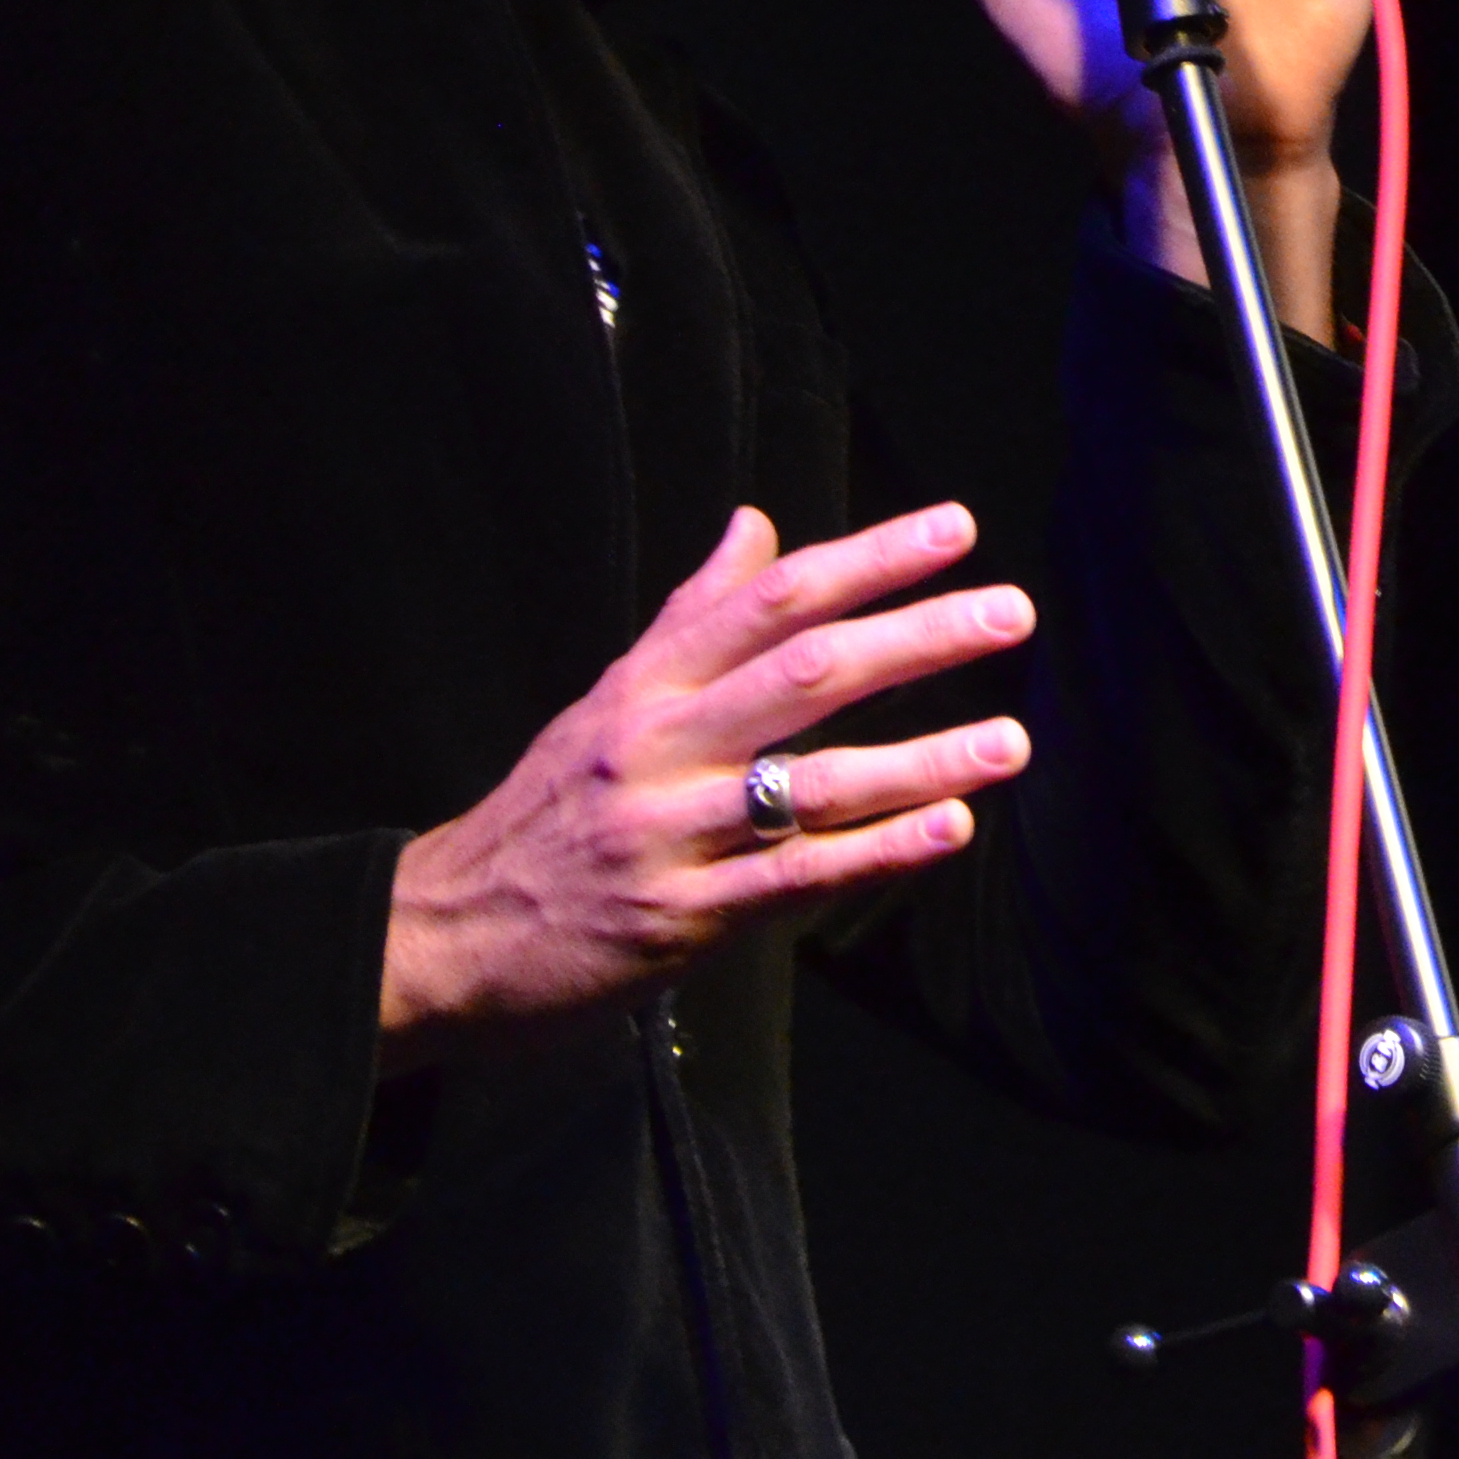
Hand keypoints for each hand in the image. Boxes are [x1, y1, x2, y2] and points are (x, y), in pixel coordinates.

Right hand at [379, 501, 1030, 1054]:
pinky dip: (877, 854)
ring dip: (924, 760)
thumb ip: (691, 616)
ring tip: (1011, 741)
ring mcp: (669, 832)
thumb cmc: (545, 809)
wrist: (445, 934)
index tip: (955, 528)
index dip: (868, 559)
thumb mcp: (606, 699)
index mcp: (645, 683)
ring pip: (812, 781)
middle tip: (1013, 613)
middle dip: (917, 638)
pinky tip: (948, 832)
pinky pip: (793, 878)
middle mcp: (658, 744)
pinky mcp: (679, 918)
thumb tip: (757, 525)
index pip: (771, 600)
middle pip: (805, 673)